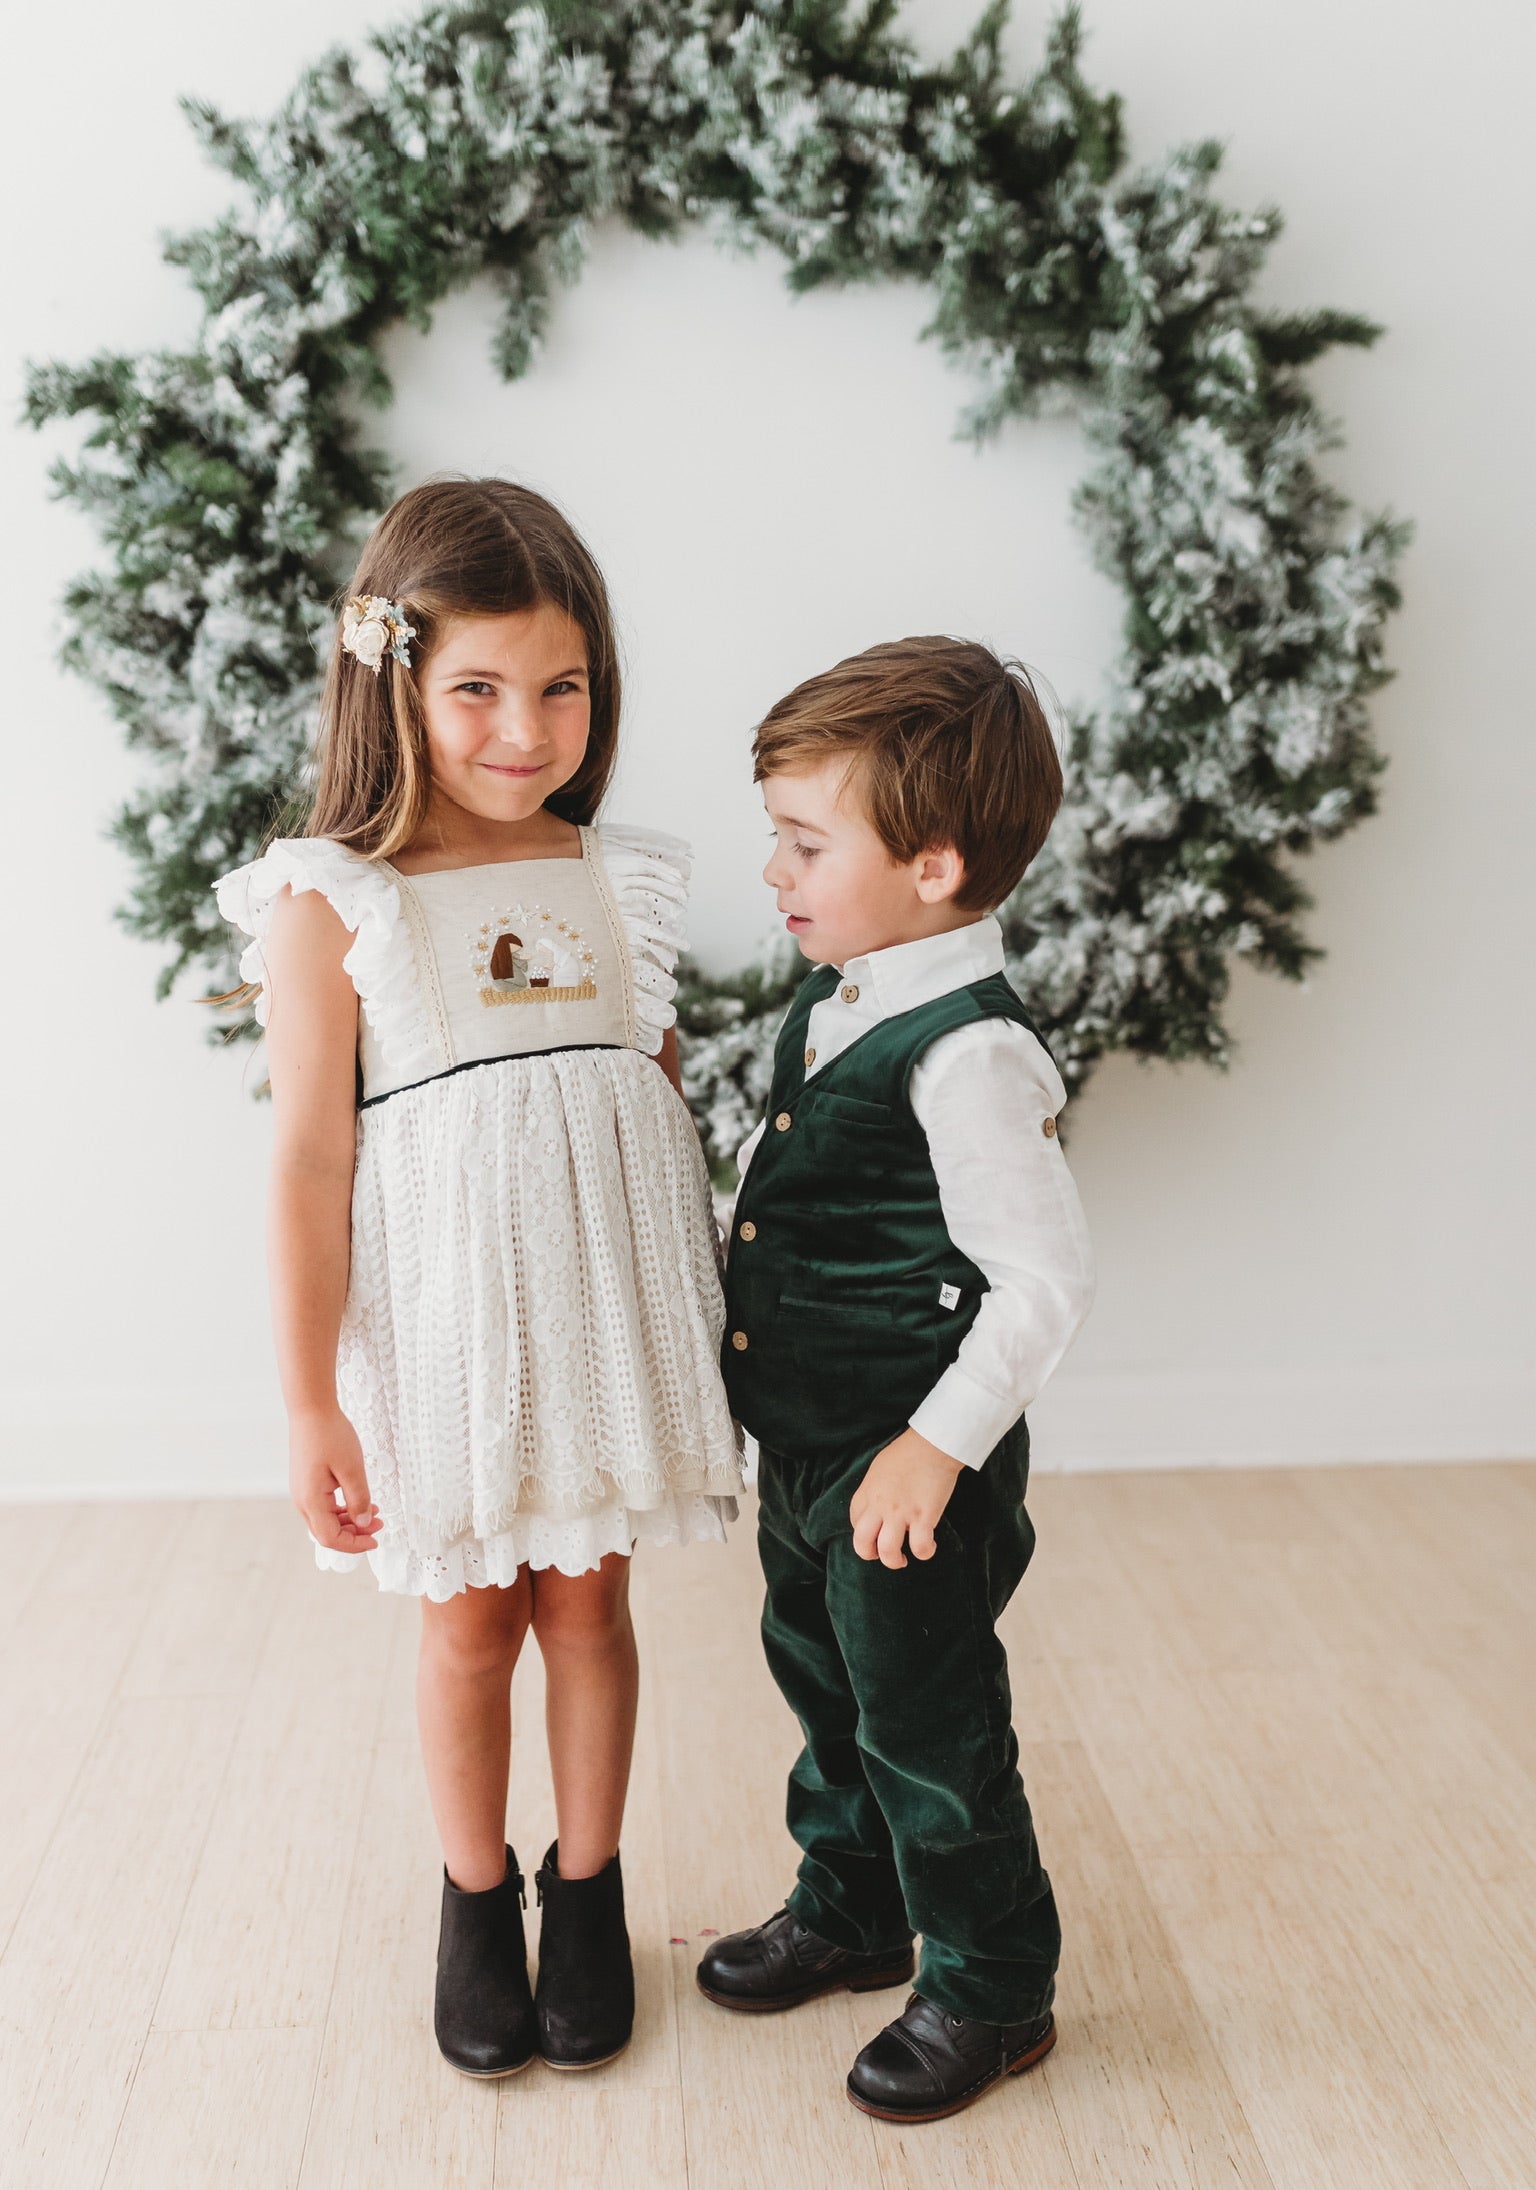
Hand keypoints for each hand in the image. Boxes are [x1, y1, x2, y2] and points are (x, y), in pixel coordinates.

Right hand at [289, 1406, 381, 1554]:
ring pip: (325, 1519)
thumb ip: (358, 1499)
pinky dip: (341, 1508)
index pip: (330, 1538)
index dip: (354, 1544)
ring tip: (374, 1512)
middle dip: (354, 1534)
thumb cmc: (330, 1435)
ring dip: (349, 1521)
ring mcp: (302, 1491)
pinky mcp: (306, 1481)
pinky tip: (358, 1501)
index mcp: (310, 1500)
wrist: (310, 1409)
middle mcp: (302, 1500)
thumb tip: (363, 1523)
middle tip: (379, 1525)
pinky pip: (322, 1505)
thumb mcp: (352, 1468)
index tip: (375, 1540)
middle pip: (326, 1532)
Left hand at [849, 1428, 962, 1568]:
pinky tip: (929, 1546)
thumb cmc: (908, 1452)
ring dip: (894, 1561)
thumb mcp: (879, 1468)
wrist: (932, 1444)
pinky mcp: (923, 1517)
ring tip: (903, 1559)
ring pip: (888, 1552)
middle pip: (862, 1543)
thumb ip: (875, 1489)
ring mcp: (900, 1513)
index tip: (875, 1532)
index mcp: (867, 1492)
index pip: (855, 1522)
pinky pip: (920, 1547)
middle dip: (869, 1555)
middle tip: (881, 1554)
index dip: (864, 1532)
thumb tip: (878, 1504)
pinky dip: (924, 1553)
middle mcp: (879, 1506)